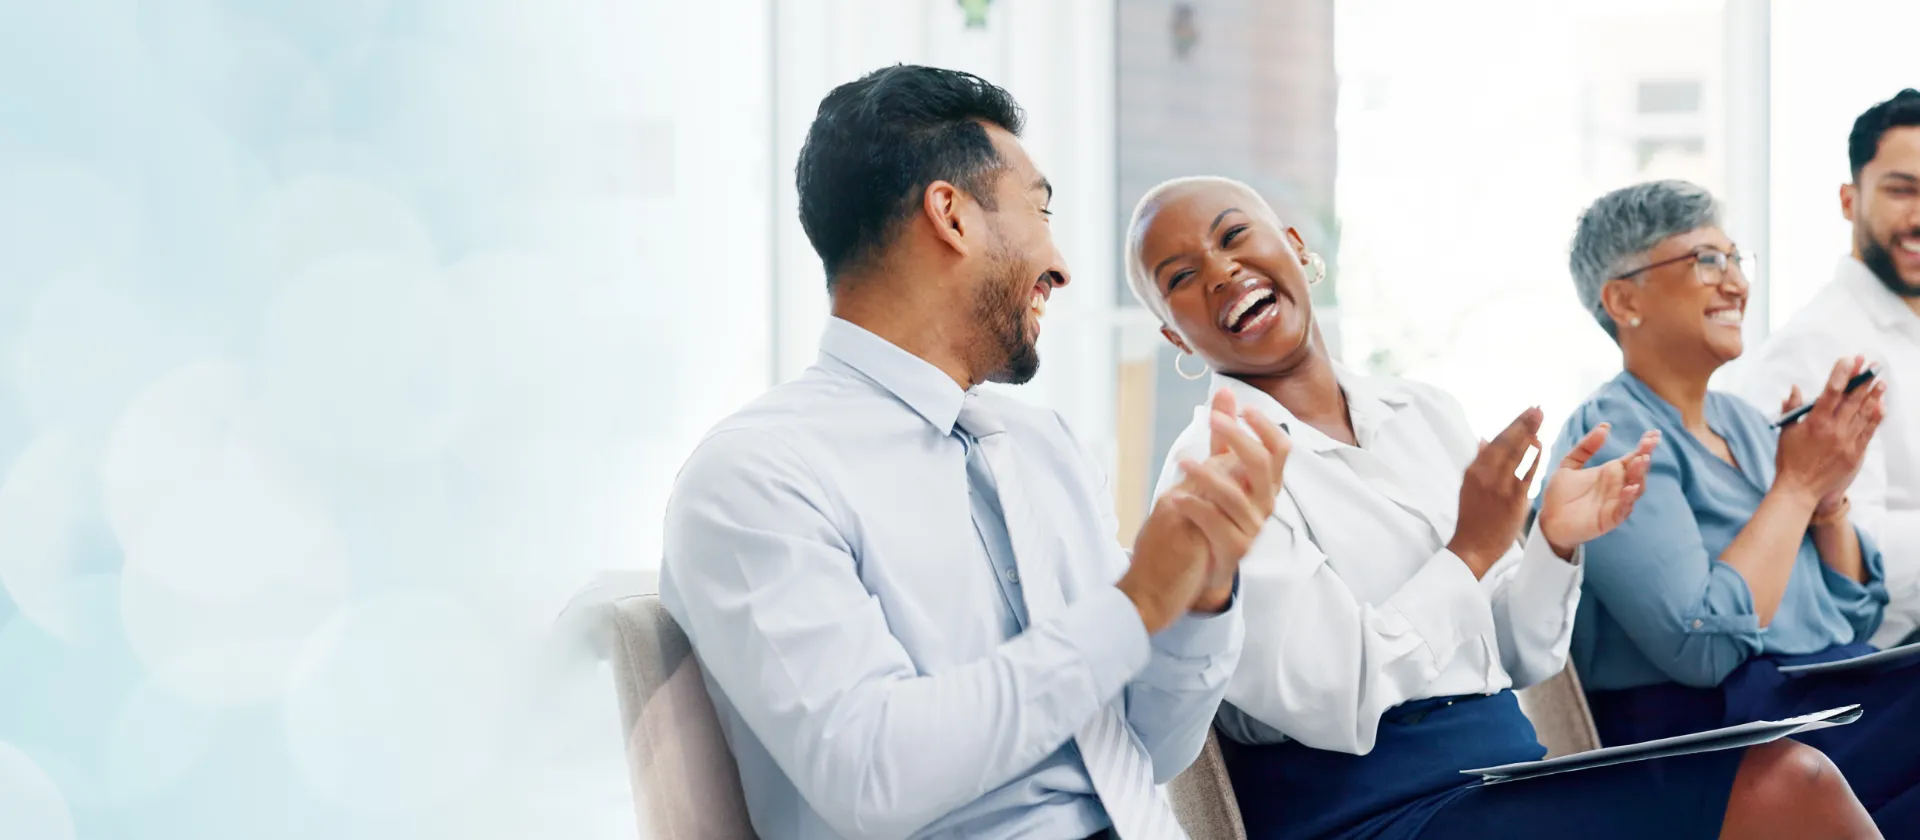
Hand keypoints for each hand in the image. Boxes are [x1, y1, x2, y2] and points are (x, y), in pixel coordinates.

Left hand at [1123, 390, 1290, 629]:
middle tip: (1212, 420)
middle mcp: (1265, 504)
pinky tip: (1175, 497)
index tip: (1245, 409)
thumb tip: (1224, 391)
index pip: (1281, 450)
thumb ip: (1224, 434)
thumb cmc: (1215, 511)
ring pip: (1235, 494)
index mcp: (1266, 483)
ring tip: (1182, 461)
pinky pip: (1215, 523)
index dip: (1266, 427)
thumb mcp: (1220, 469)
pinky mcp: (1235, 549)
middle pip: (1260, 464)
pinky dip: (1194, 507)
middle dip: (1237, 438)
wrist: (1204, 566)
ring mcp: (1252, 528)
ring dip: (1207, 474)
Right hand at [1446, 407, 1543, 577]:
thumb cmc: (1472, 517)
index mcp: (1474, 470)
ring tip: (1539, 418)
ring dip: (1529, 434)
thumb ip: (1480, 462)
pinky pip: (1527, 474)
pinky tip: (1541, 445)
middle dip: (1523, 424)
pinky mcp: (1514, 499)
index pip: (1496, 442)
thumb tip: (1485, 439)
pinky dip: (1534, 458)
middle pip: (1507, 443)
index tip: (1525, 412)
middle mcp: (1486, 475)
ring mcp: (1500, 486)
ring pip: (1517, 454)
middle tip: (1537, 408)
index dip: (1512, 425)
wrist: (1473, 546)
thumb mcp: (1469, 486)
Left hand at [1535, 423, 1658, 557]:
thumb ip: (1585, 447)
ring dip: (1640, 475)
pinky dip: (1628, 498)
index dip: (1644, 445)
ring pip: (1636, 488)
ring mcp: (1616, 502)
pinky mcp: (1610, 518)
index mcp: (1611, 472)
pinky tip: (1629, 487)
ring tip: (1641, 460)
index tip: (1653, 433)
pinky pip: (1624, 508)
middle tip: (1647, 447)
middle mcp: (1618, 486)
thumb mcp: (1569, 464)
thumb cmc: (1561, 494)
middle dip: (1644, 458)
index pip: (1633, 456)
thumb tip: (1605, 426)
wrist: (1548, 521)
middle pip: (1638, 471)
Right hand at [1775, 356, 1884, 508]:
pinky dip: (1875, 417)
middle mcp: (1834, 430)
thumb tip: (1796, 389)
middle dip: (1862, 379)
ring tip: (1880, 380)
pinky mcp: (1855, 453)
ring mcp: (1847, 442)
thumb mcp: (1786, 432)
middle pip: (1852, 399)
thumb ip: (1792, 409)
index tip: (1849, 360)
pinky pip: (1868, 431)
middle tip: (1871, 365)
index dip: (1842, 374)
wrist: (1800, 489)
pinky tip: (1880, 405)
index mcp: (1815, 422)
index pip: (1831, 392)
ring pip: (1863, 413)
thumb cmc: (1789, 460)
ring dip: (1873, 395)